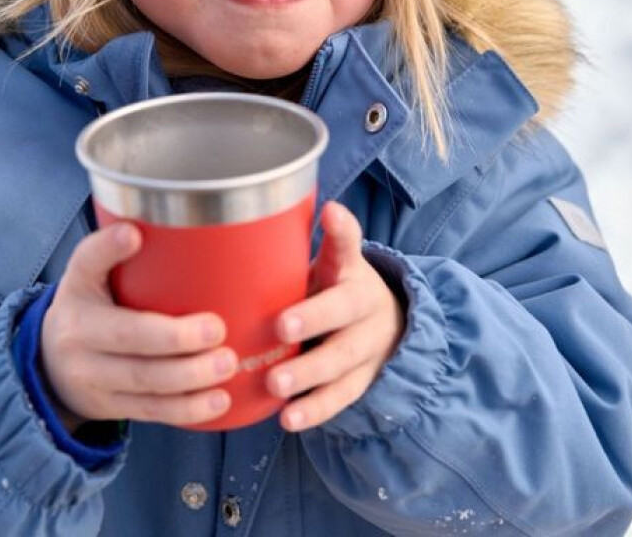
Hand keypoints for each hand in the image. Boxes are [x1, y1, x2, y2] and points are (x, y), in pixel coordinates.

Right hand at [40, 224, 237, 431]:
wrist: (48, 367)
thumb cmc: (87, 307)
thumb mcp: (86, 274)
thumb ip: (109, 250)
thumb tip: (140, 225)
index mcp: (77, 296)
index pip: (88, 266)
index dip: (108, 250)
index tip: (133, 234)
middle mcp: (79, 340)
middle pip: (129, 341)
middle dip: (176, 340)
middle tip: (218, 330)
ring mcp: (93, 379)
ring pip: (143, 383)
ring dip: (190, 379)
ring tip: (227, 365)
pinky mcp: (111, 408)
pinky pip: (151, 411)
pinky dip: (187, 410)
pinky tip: (219, 401)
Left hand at [265, 201, 404, 432]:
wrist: (387, 325)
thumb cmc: (334, 289)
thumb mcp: (326, 263)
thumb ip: (292, 248)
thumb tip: (243, 220)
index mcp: (351, 269)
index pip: (349, 244)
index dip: (341, 229)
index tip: (331, 213)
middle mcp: (364, 304)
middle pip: (344, 309)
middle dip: (313, 318)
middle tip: (280, 326)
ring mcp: (367, 345)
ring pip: (342, 358)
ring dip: (309, 373)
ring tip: (276, 383)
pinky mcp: (362, 379)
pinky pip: (341, 396)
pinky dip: (315, 409)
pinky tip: (288, 418)